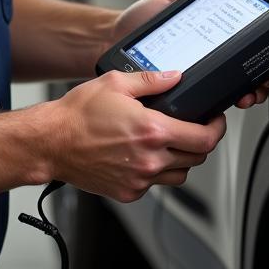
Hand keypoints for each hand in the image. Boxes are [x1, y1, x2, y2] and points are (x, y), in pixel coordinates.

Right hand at [47, 68, 226, 201]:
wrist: (51, 143)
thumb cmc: (78, 115)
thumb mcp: (115, 83)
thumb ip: (151, 80)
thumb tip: (175, 76)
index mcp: (152, 130)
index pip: (204, 139)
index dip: (216, 129)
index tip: (215, 122)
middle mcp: (149, 159)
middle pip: (197, 158)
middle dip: (200, 142)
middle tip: (192, 128)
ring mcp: (140, 179)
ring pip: (180, 175)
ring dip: (181, 159)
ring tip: (168, 142)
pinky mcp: (129, 192)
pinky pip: (156, 185)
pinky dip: (157, 171)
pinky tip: (143, 155)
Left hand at [113, 0, 268, 111]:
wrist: (114, 41)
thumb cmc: (141, 22)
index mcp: (213, 31)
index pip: (249, 40)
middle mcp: (213, 54)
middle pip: (254, 66)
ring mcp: (203, 72)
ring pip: (240, 86)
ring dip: (254, 90)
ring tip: (252, 90)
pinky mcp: (190, 89)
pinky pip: (215, 97)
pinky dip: (229, 99)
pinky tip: (233, 98)